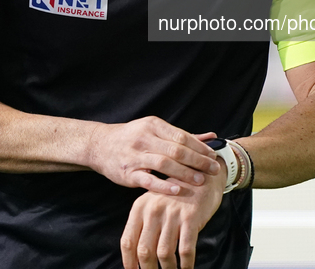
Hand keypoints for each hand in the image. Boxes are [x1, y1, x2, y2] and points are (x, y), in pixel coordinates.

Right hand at [89, 116, 220, 195]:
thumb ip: (182, 135)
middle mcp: (144, 138)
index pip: (181, 136)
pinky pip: (148, 179)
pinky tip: (177, 189)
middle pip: (176, 149)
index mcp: (153, 125)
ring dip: (184, 172)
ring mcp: (135, 155)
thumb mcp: (155, 130)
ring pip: (164, 163)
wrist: (100, 145)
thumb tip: (211, 137)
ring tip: (200, 180)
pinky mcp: (127, 173)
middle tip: (213, 169)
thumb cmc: (132, 137)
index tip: (213, 155)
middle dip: (197, 160)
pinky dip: (163, 185)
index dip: (199, 146)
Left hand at [120, 161, 227, 268]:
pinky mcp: (190, 217)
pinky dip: (186, 264)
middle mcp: (154, 210)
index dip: (129, 263)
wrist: (201, 174)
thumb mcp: (154, 202)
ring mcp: (172, 213)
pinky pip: (186, 250)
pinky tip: (187, 268)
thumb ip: (144, 224)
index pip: (128, 241)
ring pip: (164, 253)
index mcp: (140, 207)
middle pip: (144, 251)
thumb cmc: (176, 194)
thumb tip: (137, 256)